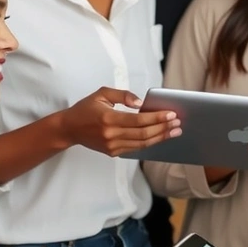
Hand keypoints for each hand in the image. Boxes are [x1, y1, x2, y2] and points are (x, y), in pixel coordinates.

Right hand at [58, 87, 180, 156]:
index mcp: (108, 119)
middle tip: (178, 122)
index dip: (157, 118)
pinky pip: (136, 148)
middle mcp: (110, 135)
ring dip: (160, 137)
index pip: (139, 120)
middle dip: (163, 128)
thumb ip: (123, 95)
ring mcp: (112, 146)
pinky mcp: (112, 152)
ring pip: (142, 143)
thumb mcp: (102, 94)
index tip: (172, 114)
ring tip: (174, 131)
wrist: (69, 128)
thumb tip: (141, 103)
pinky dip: (150, 142)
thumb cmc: (86, 109)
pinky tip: (160, 136)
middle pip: (144, 133)